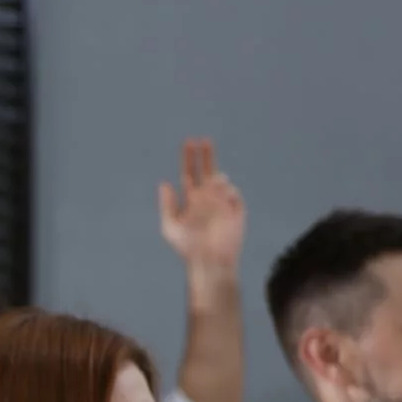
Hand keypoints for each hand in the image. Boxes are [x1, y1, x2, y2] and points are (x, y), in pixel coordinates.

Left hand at [157, 138, 244, 275]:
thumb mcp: (170, 226)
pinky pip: (234, 195)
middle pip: (207, 170)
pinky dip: (228, 194)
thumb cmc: (187, 247)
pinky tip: (223, 201)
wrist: (209, 261)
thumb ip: (167, 205)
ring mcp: (222, 203)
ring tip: (213, 186)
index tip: (189, 143)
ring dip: (217, 179)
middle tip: (203, 140)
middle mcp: (206, 198)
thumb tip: (164, 182)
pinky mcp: (236, 211)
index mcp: (190, 199)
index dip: (189, 158)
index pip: (189, 173)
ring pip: (221, 181)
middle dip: (206, 155)